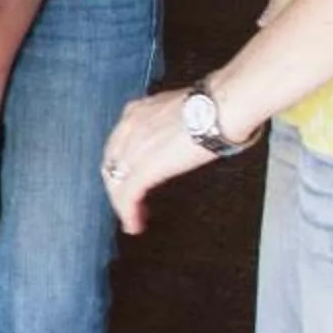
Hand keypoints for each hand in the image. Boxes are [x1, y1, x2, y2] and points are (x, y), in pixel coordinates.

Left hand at [100, 89, 215, 233]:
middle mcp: (129, 128)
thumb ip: (170, 127)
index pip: (118, 145)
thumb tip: (182, 139)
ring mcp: (134, 148)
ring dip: (122, 204)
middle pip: (111, 165)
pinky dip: (128, 213)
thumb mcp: (179, 113)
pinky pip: (128, 196)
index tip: (129, 178)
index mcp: (136, 113)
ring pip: (116, 182)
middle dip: (117, 186)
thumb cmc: (214, 108)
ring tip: (133, 219)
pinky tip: (134, 225)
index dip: (121, 165)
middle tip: (129, 203)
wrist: (220, 108)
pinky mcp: (145, 168)